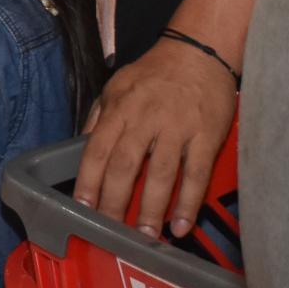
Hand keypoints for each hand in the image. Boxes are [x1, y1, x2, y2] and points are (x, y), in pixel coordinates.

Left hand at [74, 37, 237, 239]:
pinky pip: (196, 174)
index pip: (97, 149)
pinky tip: (181, 225)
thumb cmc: (154, 73)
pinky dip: (188, 202)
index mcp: (119, 109)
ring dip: (151, 208)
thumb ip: (99, 117)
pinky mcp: (206, 136)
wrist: (199, 51)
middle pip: (124, 166)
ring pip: (160, 174)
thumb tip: (82, 147)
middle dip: (114, 202)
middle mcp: (145, 119)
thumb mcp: (116, 86)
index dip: (88, 180)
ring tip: (144, 236)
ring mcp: (177, 129)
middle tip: (109, 231)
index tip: (82, 207)